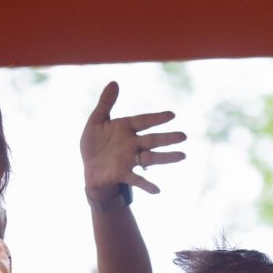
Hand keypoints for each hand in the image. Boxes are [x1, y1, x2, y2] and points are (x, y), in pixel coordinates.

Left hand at [80, 80, 186, 199]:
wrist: (89, 168)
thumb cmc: (93, 144)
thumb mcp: (96, 121)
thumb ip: (105, 103)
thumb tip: (114, 82)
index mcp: (125, 129)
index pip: (143, 121)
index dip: (157, 118)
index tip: (172, 115)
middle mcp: (131, 144)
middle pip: (152, 140)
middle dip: (167, 138)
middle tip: (183, 136)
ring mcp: (129, 159)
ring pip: (150, 158)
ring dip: (166, 158)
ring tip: (182, 156)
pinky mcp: (123, 174)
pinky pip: (136, 179)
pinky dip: (146, 185)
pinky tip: (157, 190)